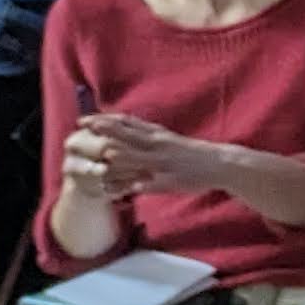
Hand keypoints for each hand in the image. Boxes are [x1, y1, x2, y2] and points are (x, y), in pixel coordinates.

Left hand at [66, 111, 240, 200]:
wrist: (221, 164)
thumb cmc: (193, 154)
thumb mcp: (169, 141)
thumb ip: (148, 138)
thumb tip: (129, 136)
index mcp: (157, 135)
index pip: (127, 123)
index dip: (105, 120)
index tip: (86, 118)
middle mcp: (158, 144)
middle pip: (128, 134)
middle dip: (106, 130)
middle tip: (83, 126)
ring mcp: (164, 161)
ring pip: (139, 156)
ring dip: (122, 153)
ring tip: (104, 150)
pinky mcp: (170, 178)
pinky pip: (150, 181)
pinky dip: (137, 183)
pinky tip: (126, 186)